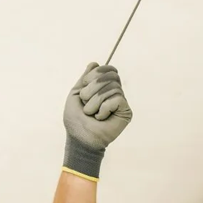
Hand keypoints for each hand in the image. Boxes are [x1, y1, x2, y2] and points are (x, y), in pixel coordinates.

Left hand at [63, 62, 131, 179]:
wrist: (80, 139)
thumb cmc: (76, 120)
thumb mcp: (76, 94)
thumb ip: (85, 78)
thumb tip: (94, 63)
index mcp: (104, 88)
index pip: (109, 69)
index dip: (96, 74)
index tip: (84, 87)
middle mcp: (115, 93)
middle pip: (112, 75)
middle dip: (94, 87)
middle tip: (85, 103)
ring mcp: (121, 103)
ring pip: (113, 87)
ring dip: (95, 101)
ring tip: (91, 113)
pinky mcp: (126, 112)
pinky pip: (117, 99)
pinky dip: (104, 108)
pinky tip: (100, 118)